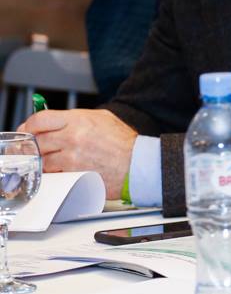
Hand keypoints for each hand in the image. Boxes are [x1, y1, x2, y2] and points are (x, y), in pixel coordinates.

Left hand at [19, 109, 135, 198]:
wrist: (137, 163)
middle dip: (34, 145)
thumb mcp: (102, 118)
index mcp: (78, 119)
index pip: (39, 119)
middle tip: (39, 147)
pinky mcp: (72, 174)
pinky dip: (54, 173)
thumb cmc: (123, 142)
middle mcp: (72, 137)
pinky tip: (62, 169)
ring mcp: (71, 157)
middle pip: (36, 141)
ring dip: (43, 160)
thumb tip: (56, 121)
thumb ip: (76, 119)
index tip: (30, 130)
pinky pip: (52, 174)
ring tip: (54, 159)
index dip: (31, 125)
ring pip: (41, 160)